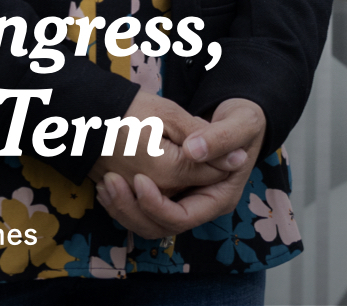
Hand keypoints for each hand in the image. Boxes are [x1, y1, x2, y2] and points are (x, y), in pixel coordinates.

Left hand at [94, 97, 266, 238]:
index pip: (182, 217)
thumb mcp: (237, 124)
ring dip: (122, 208)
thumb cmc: (242, 122)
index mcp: (219, 197)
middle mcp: (200, 204)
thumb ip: (218, 139)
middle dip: (132, 209)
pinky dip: (122, 201)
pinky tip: (107, 181)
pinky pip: (142, 209)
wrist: (239, 119)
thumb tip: (196, 149)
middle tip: (110, 180)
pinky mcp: (170, 190)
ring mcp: (184, 199)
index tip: (138, 178)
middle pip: (160, 226)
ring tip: (104, 182)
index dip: (157, 204)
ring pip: (146, 222)